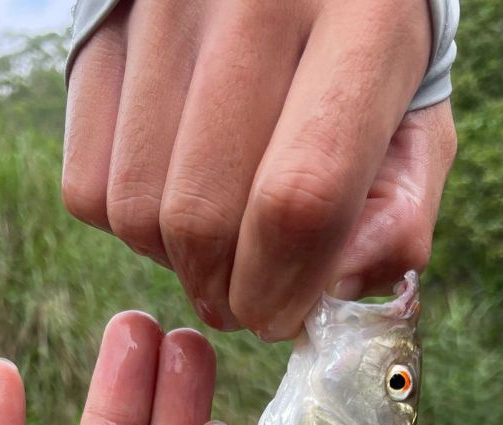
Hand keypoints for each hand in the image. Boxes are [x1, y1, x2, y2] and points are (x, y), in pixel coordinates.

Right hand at [62, 0, 456, 339]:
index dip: (281, 287)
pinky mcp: (96, 25)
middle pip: (202, 217)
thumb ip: (399, 216)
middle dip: (224, 292)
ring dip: (175, 262)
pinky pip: (87, 188)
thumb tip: (333, 293)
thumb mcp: (415, 122)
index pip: (299, 198)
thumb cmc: (358, 54)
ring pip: (138, 210)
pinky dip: (127, 224)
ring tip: (216, 238)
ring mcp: (163, 4)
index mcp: (365, 19)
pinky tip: (172, 194)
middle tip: (247, 294)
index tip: (281, 315)